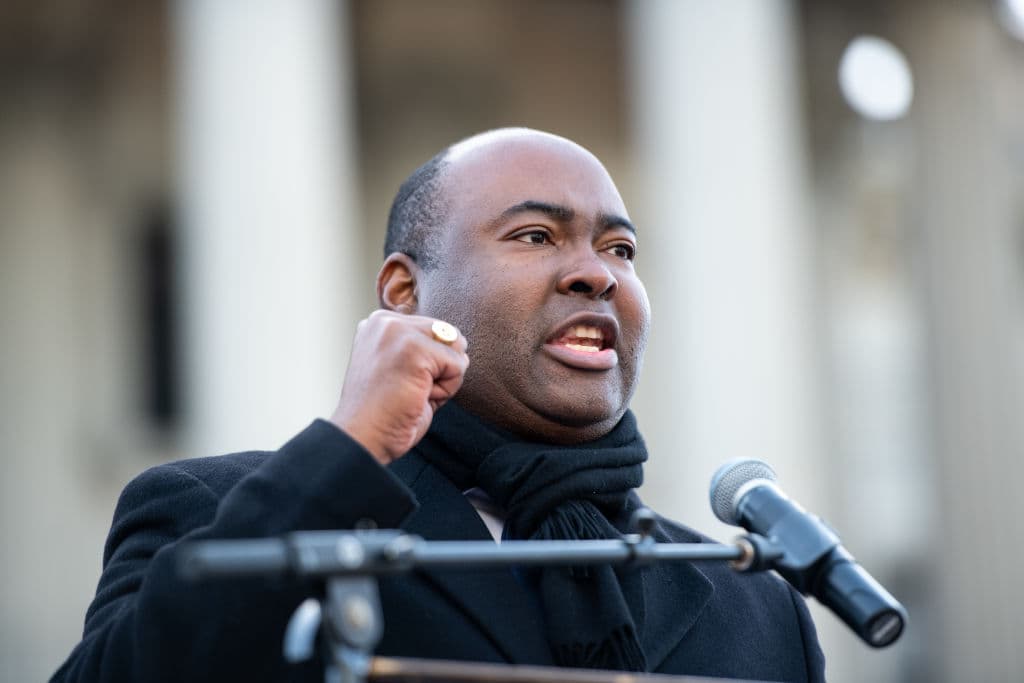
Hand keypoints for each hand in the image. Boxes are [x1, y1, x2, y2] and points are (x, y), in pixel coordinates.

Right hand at [330, 310, 469, 464]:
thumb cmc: (385, 412)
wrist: (364, 438)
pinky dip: (446, 389)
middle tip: (409, 390)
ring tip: (412, 393)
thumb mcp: (402, 368)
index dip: (431, 364)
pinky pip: (458, 365)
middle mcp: (386, 321)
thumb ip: (425, 348)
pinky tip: (417, 397)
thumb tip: (461, 341)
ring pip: (455, 349)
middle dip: (440, 369)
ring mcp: (398, 331)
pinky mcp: (413, 348)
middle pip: (450, 336)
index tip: (400, 382)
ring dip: (443, 380)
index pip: (437, 331)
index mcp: (381, 323)